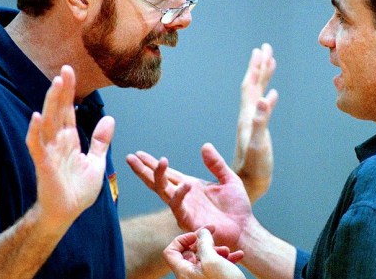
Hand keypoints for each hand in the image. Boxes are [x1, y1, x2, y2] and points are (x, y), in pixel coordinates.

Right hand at [26, 65, 114, 228]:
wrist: (67, 214)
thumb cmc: (78, 190)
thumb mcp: (96, 162)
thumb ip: (100, 140)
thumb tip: (110, 118)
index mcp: (70, 140)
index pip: (69, 111)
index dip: (70, 92)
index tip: (70, 72)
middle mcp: (58, 142)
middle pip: (59, 111)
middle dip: (62, 90)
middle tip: (66, 68)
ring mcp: (49, 152)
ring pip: (48, 122)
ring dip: (51, 103)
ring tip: (56, 83)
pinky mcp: (44, 165)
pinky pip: (37, 146)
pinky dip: (35, 131)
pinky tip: (36, 116)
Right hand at [126, 143, 252, 248]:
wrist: (244, 229)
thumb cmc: (237, 208)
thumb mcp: (229, 179)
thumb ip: (216, 164)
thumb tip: (205, 146)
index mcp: (190, 186)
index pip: (167, 173)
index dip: (152, 164)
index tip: (138, 154)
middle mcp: (183, 197)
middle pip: (157, 181)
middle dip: (143, 170)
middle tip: (130, 157)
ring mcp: (184, 208)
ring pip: (163, 191)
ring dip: (159, 176)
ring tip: (160, 161)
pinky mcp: (188, 220)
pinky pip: (178, 206)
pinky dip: (180, 194)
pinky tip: (185, 183)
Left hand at [164, 227, 244, 278]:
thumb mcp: (213, 260)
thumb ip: (204, 243)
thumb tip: (201, 232)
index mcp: (184, 273)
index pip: (171, 252)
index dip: (182, 240)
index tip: (198, 236)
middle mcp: (190, 278)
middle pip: (190, 253)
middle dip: (204, 243)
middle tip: (215, 237)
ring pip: (205, 259)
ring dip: (218, 250)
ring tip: (229, 250)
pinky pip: (216, 268)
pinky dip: (226, 259)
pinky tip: (238, 256)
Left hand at [234, 43, 277, 202]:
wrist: (247, 184)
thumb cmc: (253, 167)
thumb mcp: (258, 143)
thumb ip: (261, 121)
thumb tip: (266, 97)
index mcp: (248, 115)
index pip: (250, 85)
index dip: (255, 68)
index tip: (261, 50)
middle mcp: (248, 115)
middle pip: (252, 84)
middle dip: (259, 66)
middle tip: (264, 47)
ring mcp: (252, 122)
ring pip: (257, 93)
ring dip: (262, 77)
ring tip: (269, 62)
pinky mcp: (257, 131)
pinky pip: (263, 106)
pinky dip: (268, 95)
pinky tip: (272, 94)